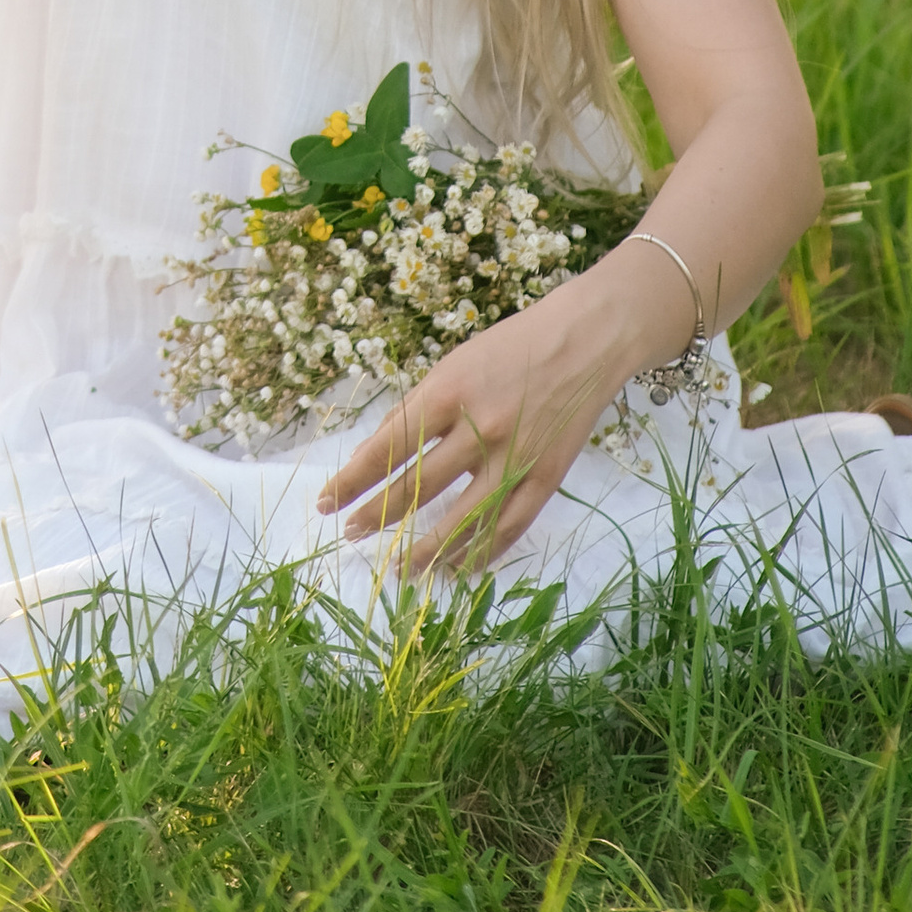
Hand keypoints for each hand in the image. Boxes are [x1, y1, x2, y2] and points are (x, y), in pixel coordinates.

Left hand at [315, 266, 653, 574]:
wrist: (584, 342)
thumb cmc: (509, 347)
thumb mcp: (452, 364)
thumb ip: (419, 408)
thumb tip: (379, 451)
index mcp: (447, 392)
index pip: (387, 447)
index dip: (354, 479)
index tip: (327, 500)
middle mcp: (479, 429)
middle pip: (418, 486)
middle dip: (378, 514)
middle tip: (351, 535)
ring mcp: (515, 458)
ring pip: (463, 519)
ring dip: (426, 549)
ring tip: (400, 569)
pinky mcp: (546, 479)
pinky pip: (508, 527)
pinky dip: (481, 552)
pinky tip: (458, 568)